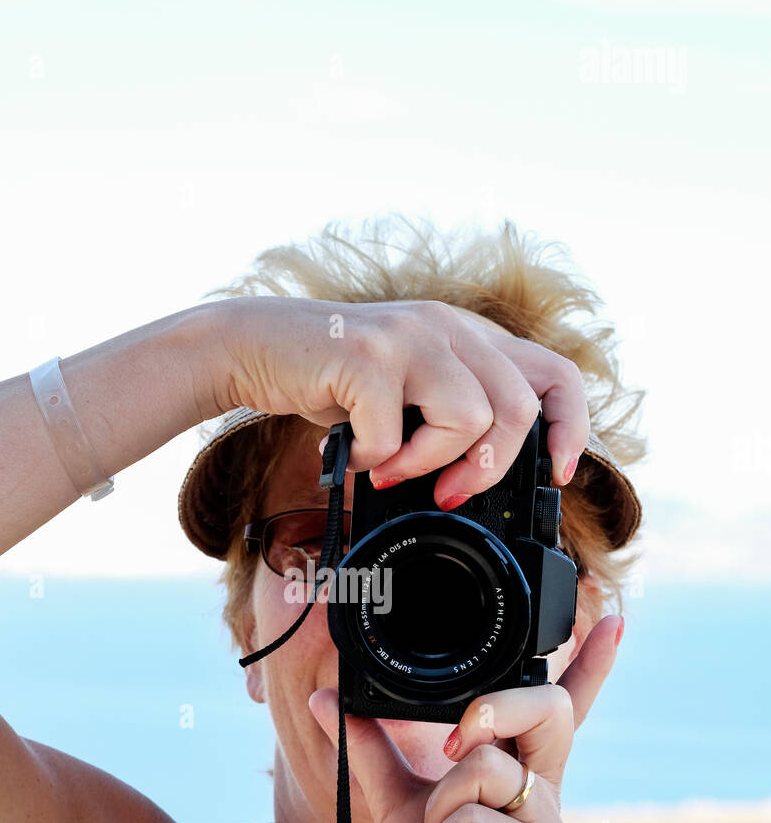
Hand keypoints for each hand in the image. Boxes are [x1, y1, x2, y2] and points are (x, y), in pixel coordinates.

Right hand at [210, 295, 587, 495]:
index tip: (558, 475)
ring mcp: (411, 336)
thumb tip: (482, 481)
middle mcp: (449, 327)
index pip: (556, 375)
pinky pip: (396, 433)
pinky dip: (375, 460)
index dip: (570, 429)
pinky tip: (352, 454)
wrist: (253, 347)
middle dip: (487, 469)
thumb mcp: (406, 394)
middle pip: (518, 409)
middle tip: (448, 495)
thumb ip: (449, 416)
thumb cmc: (331, 380)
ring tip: (391, 468)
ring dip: (429, 463)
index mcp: (469, 337)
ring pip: (470, 419)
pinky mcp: (369, 354)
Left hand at [308, 614, 623, 822]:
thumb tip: (325, 699)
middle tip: (454, 740)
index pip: (564, 707)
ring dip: (441, 803)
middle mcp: (542, 788)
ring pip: (491, 768)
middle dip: (494, 709)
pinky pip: (480, 820)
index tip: (613, 622)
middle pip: (548, 709)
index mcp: (518, 768)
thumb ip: (366, 747)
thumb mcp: (393, 800)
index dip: (593, 665)